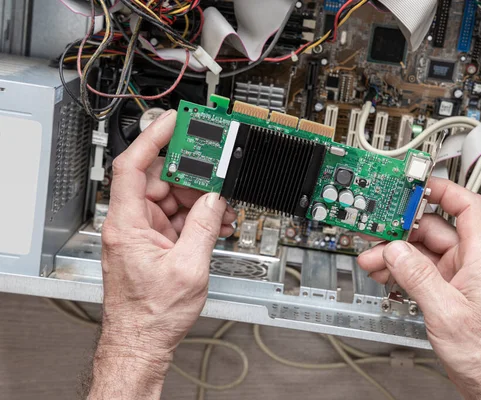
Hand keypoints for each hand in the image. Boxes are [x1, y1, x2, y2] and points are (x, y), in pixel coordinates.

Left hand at [89, 110, 235, 398]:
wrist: (143, 341)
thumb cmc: (151, 314)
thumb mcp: (188, 267)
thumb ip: (204, 225)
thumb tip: (214, 198)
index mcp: (127, 225)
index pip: (133, 165)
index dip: (153, 137)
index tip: (174, 122)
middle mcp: (131, 224)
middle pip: (161, 181)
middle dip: (193, 177)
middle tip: (218, 170)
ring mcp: (143, 233)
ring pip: (174, 199)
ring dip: (200, 200)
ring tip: (224, 207)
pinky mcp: (155, 243)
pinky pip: (178, 218)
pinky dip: (198, 218)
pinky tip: (216, 222)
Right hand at [358, 178, 480, 398]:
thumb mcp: (447, 313)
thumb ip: (418, 277)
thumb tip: (396, 250)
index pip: (467, 207)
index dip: (441, 190)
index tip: (414, 184)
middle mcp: (472, 264)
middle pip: (434, 230)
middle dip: (401, 230)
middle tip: (375, 231)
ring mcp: (459, 279)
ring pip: (423, 253)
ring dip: (396, 253)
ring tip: (371, 259)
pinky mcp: (449, 294)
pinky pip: (421, 273)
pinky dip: (401, 271)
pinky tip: (385, 274)